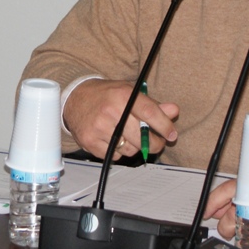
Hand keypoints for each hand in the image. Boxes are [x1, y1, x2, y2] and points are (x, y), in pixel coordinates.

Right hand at [64, 79, 178, 159]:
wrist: (74, 98)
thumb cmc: (106, 96)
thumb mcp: (128, 93)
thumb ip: (152, 105)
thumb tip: (174, 111)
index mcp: (123, 95)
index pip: (150, 114)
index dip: (164, 126)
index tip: (171, 135)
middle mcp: (110, 111)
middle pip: (142, 137)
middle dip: (153, 143)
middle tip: (155, 142)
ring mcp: (99, 127)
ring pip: (130, 149)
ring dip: (134, 146)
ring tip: (127, 135)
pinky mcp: (90, 141)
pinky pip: (115, 156)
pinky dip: (118, 151)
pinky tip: (112, 139)